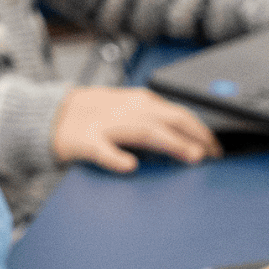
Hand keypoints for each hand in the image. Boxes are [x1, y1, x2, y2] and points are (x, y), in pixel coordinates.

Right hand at [51, 86, 220, 170]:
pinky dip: (117, 157)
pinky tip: (130, 165)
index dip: (201, 131)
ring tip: (191, 155)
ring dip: (171, 142)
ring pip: (144, 131)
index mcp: (140, 102)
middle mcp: (129, 110)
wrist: (53, 115)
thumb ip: (155, 121)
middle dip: (195, 136)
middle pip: (169, 119)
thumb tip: (189, 137)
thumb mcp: (129, 111)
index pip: (179, 113)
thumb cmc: (95, 116)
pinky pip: (102, 150)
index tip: (216, 149)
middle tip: (212, 155)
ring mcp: (107, 125)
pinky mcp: (86, 141)